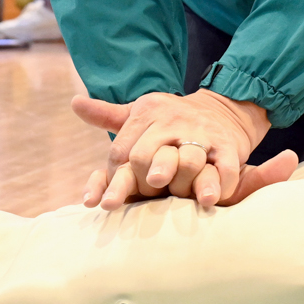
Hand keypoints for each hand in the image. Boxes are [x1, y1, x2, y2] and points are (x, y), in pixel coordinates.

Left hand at [71, 89, 271, 210]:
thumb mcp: (140, 113)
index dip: (115, 176)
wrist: (222, 111)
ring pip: (187, 159)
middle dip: (143, 177)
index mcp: (148, 114)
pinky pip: (223, 168)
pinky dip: (217, 184)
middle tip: (143, 194)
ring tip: (178, 196)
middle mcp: (173, 122)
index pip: (122, 149)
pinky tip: (209, 200)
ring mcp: (202, 135)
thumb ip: (107, 114)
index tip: (110, 198)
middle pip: (147, 155)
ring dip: (181, 179)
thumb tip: (74, 103)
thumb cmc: (172, 120)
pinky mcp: (228, 148)